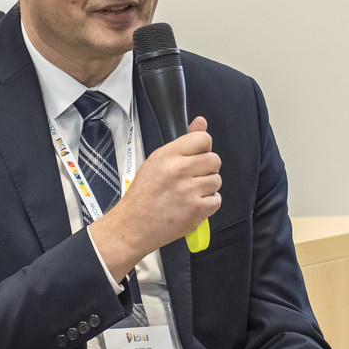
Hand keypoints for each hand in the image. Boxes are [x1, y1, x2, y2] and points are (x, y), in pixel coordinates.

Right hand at [89, 117, 220, 278]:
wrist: (132, 226)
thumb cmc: (142, 196)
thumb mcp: (156, 162)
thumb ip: (182, 143)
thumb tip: (201, 122)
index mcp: (167, 155)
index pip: (203, 139)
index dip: (203, 149)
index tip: (196, 157)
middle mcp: (179, 170)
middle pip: (214, 160)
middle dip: (206, 170)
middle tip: (191, 179)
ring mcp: (189, 190)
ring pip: (216, 181)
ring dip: (207, 188)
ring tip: (188, 194)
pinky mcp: (196, 209)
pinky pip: (216, 200)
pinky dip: (207, 205)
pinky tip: (192, 205)